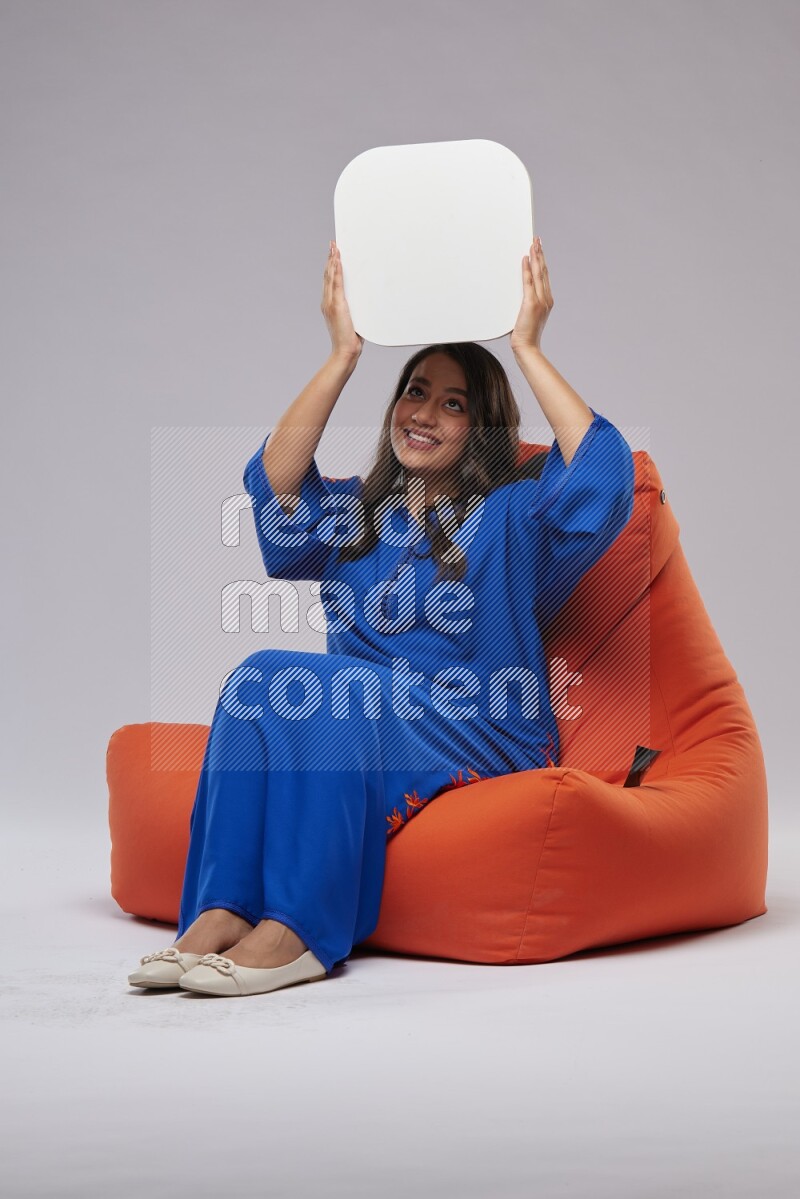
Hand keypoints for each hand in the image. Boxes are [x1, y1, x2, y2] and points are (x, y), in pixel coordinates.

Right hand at [321, 241, 363, 358]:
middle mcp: (327, 301)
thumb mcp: (353, 320)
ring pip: (330, 276)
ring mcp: (330, 303)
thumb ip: (355, 310)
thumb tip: (364, 303)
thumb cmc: (350, 339)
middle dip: (330, 259)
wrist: (346, 350)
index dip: (330, 267)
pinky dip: (337, 270)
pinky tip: (337, 260)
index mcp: (330, 305)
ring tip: (334, 247)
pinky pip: (337, 283)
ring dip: (333, 260)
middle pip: (327, 275)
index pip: (329, 281)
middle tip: (332, 245)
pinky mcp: (337, 304)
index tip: (333, 255)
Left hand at [510, 237, 552, 354]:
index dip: (542, 262)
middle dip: (540, 254)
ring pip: (538, 273)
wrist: (526, 347)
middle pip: (543, 271)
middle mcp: (546, 298)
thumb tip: (517, 296)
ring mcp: (541, 300)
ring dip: (536, 257)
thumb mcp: (526, 316)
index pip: (544, 276)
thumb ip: (525, 304)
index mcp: (546, 301)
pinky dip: (527, 269)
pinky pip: (529, 282)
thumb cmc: (524, 334)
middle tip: (537, 240)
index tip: (539, 249)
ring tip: (533, 243)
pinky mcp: (532, 303)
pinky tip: (526, 258)